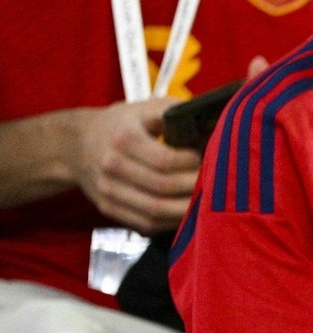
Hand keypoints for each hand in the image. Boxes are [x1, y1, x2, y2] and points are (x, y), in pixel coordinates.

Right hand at [69, 98, 200, 232]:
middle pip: (162, 187)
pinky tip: (187, 214)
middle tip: (215, 183)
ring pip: (155, 211)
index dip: (191, 164)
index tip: (206, 158)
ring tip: (207, 202)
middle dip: (195, 188)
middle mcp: (111, 165)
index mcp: (124, 138)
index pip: (165, 160)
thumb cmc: (122, 124)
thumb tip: (210, 118)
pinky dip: (170, 223)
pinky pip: (145, 224)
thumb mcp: (144, 108)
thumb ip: (173, 111)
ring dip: (186, 211)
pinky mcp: (108, 208)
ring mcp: (108, 190)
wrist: (75, 144)